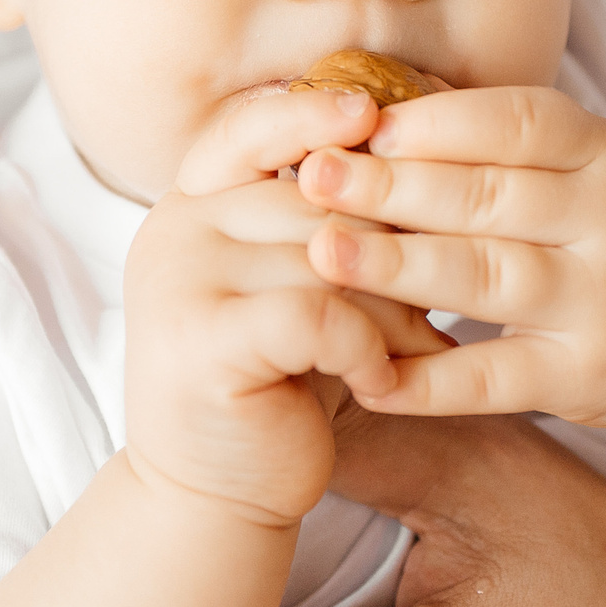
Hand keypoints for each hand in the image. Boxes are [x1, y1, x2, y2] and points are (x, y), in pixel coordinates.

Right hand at [125, 87, 447, 526]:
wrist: (216, 495)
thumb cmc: (276, 383)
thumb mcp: (296, 285)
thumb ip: (323, 222)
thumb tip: (414, 150)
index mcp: (191, 205)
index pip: (248, 129)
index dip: (310, 112)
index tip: (372, 112)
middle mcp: (174, 232)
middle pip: (317, 200)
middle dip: (392, 250)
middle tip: (431, 308)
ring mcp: (179, 283)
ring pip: (327, 256)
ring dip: (392, 308)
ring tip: (416, 348)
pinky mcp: (203, 341)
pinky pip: (317, 313)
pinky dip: (365, 348)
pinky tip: (378, 383)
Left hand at [296, 86, 605, 433]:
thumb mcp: (598, 169)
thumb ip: (511, 147)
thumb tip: (378, 116)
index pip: (518, 122)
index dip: (436, 122)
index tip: (361, 124)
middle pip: (488, 197)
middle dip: (390, 187)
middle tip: (310, 177)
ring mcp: (604, 304)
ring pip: (486, 278)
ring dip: (395, 267)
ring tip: (320, 253)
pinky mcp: (587, 379)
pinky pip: (494, 379)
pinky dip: (426, 379)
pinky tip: (366, 373)